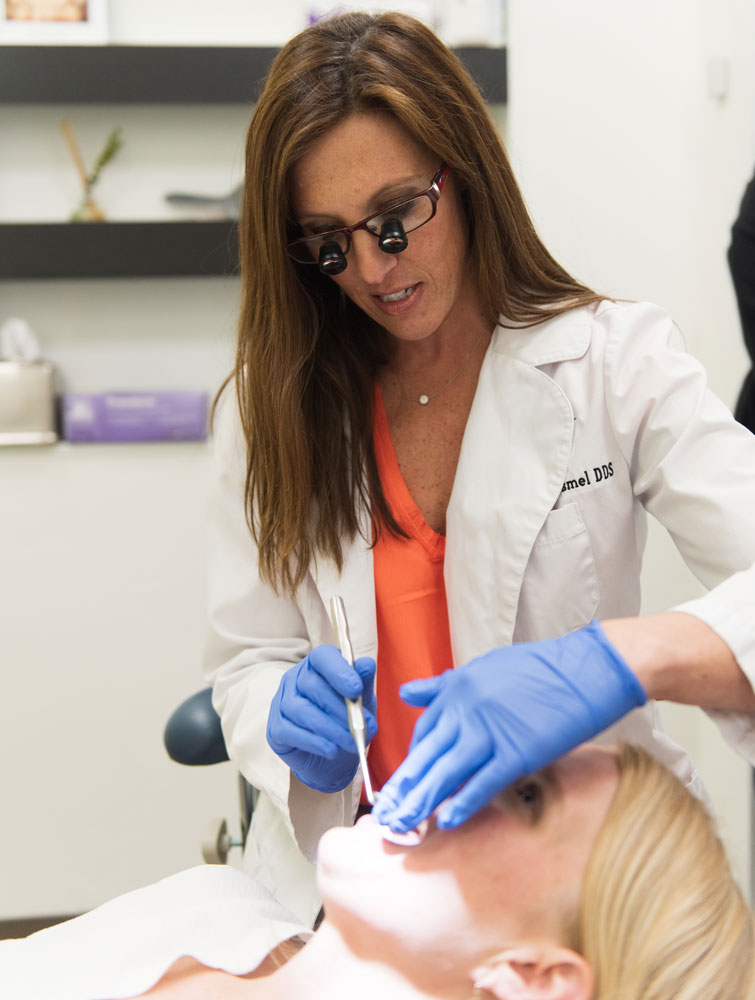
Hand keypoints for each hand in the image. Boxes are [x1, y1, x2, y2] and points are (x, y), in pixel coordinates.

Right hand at [267, 644, 376, 792]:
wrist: (331, 758)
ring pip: (302, 710)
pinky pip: (291, 732)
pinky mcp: (275, 728)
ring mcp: (282, 702)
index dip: (339, 671)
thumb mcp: (361, 700)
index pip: (322, 657)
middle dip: (340, 708)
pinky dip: (314, 742)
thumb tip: (367, 665)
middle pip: (312, 686)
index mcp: (317, 665)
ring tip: (351, 742)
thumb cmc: (345, 720)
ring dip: (330, 728)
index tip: (356, 689)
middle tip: (362, 726)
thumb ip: (363, 682)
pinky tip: (331, 750)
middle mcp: (295, 679)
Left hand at [372, 620, 644, 830]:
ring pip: (446, 773)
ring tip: (402, 825)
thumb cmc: (538, 669)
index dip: (412, 761)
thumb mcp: (483, 667)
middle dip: (403, 788)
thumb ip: (442, 685)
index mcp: (457, 689)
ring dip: (422, 802)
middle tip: (384, 815)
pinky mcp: (516, 752)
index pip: (424, 732)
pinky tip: (448, 820)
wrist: (583, 670)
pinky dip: (464, 803)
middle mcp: (466, 710)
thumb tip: (406, 693)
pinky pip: (483, 783)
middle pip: (426, 756)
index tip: (403, 783)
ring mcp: (489, 732)